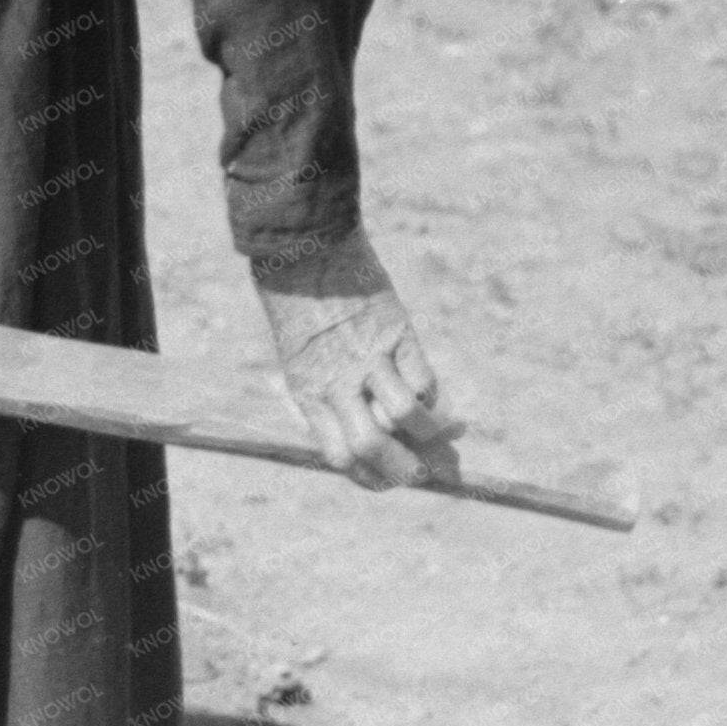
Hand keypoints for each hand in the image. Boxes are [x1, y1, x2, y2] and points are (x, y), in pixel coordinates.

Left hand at [250, 226, 464, 490]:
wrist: (303, 245)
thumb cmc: (294, 300)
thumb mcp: (297, 353)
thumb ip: (326, 390)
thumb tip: (370, 424)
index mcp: (306, 391)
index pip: (339, 457)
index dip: (369, 478)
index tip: (386, 480)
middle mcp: (336, 380)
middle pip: (373, 446)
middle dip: (403, 470)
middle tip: (420, 472)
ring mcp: (369, 357)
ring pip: (407, 416)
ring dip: (427, 433)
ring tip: (432, 432)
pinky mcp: (397, 332)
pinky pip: (424, 381)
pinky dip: (432, 396)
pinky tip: (430, 395)